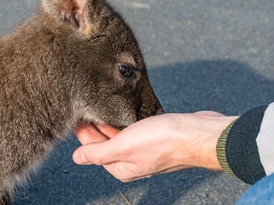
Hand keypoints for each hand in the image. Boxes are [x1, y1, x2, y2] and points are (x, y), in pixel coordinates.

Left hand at [73, 112, 237, 181]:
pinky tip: (120, 110)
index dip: (83, 131)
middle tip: (83, 106)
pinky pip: (132, 128)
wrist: (198, 134)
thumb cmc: (163, 141)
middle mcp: (131, 160)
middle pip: (105, 141)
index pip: (93, 148)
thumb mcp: (123, 146)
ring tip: (97, 105)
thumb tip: (77, 158)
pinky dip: (123, 120)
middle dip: (94, 125)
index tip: (75, 115)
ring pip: (119, 134)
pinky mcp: (154, 137)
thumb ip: (98, 153)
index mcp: (121, 167)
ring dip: (108, 121)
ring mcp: (143, 149)